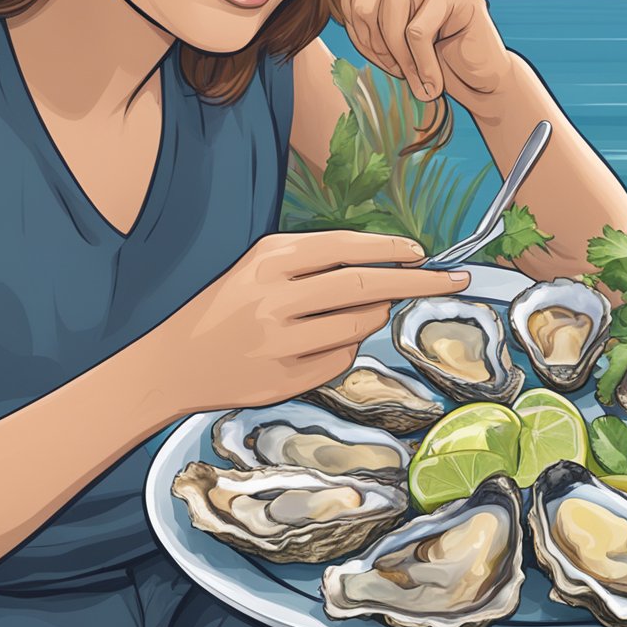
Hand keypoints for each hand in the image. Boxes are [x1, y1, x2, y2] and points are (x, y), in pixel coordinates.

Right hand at [140, 231, 469, 412]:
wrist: (173, 361)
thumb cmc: (228, 306)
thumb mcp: (260, 266)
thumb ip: (315, 260)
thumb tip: (387, 263)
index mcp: (270, 260)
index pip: (347, 248)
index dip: (392, 250)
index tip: (424, 254)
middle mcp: (277, 298)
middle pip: (366, 286)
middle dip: (418, 281)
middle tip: (454, 280)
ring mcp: (282, 342)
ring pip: (360, 325)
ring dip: (376, 316)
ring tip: (361, 312)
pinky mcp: (287, 378)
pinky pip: (342, 358)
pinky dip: (345, 348)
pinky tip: (319, 344)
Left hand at [341, 0, 512, 112]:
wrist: (482, 88)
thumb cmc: (438, 72)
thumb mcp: (393, 54)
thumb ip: (371, 35)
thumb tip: (347, 18)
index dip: (356, 31)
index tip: (381, 60)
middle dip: (374, 42)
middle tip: (396, 70)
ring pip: (394, 3)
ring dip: (399, 52)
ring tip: (416, 79)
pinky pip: (418, 29)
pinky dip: (421, 62)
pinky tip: (434, 82)